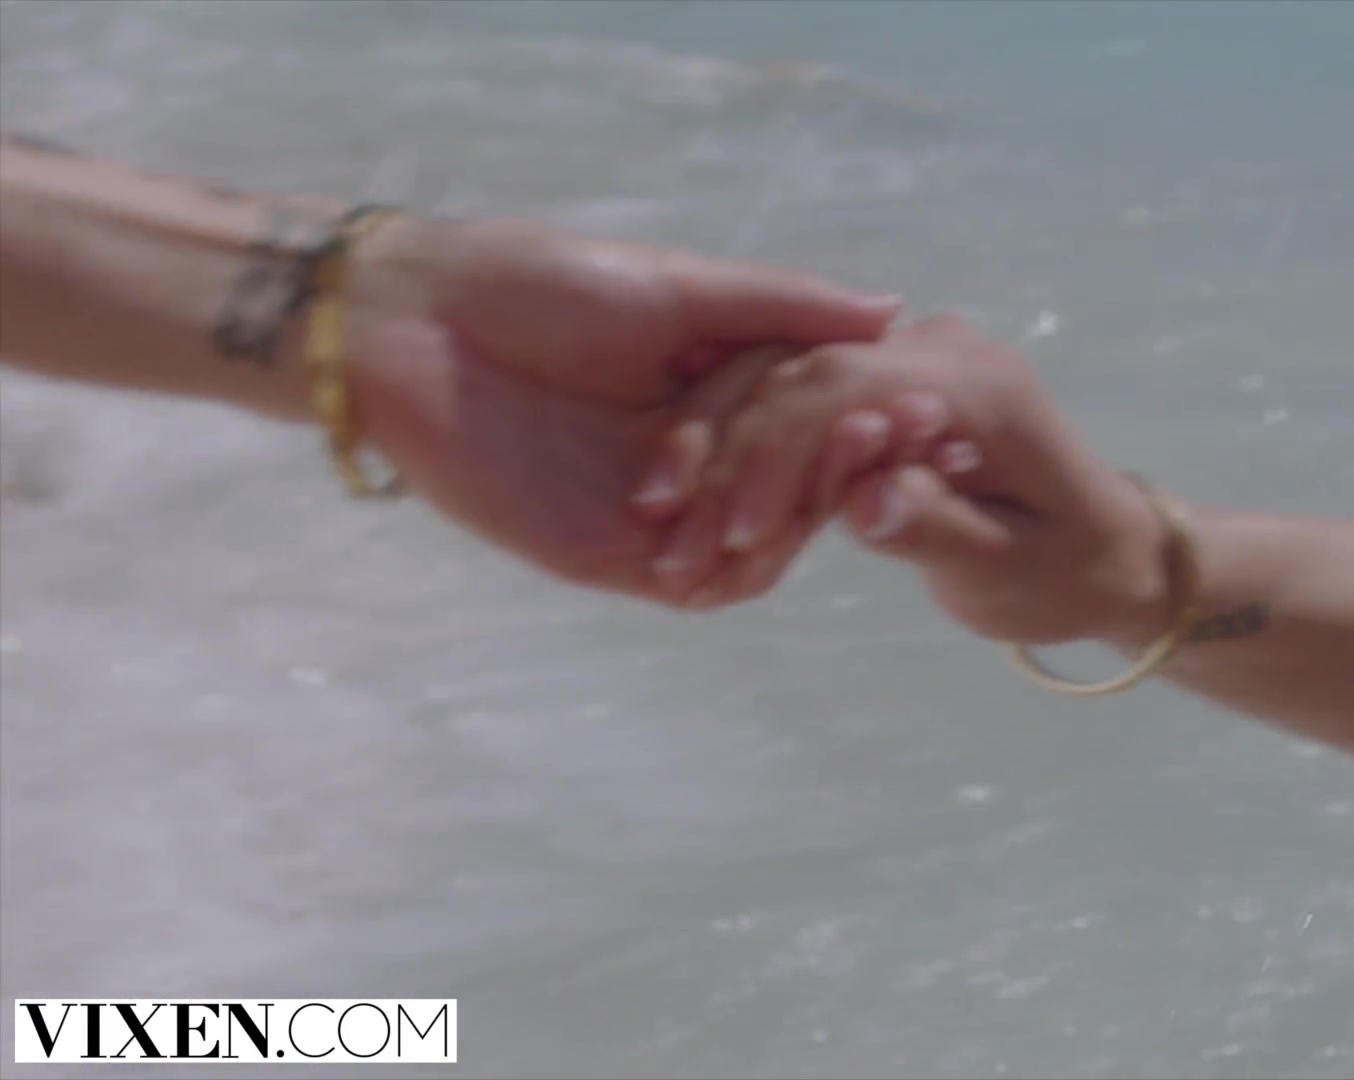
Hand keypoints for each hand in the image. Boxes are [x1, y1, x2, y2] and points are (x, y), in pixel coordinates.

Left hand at [336, 213, 900, 601]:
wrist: (417, 325)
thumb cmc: (538, 283)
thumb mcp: (680, 287)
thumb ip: (782, 308)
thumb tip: (892, 311)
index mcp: (716, 392)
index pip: (816, 424)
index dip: (871, 420)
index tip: (926, 405)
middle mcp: (696, 458)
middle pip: (798, 492)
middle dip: (851, 474)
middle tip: (901, 448)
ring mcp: (655, 512)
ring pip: (758, 548)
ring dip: (803, 525)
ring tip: (844, 488)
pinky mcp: (605, 555)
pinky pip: (695, 584)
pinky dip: (740, 569)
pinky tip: (770, 537)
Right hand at [667, 316, 1176, 640]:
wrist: (1107, 550)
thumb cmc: (1065, 571)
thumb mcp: (1006, 568)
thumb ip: (935, 527)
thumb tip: (862, 503)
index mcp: (975, 384)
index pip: (848, 393)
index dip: (777, 457)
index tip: (725, 530)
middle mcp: (939, 350)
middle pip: (803, 377)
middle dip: (727, 454)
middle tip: (662, 533)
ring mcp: (909, 356)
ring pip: (784, 378)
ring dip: (716, 445)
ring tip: (656, 519)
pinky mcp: (885, 380)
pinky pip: (796, 394)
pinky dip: (739, 440)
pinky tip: (686, 494)